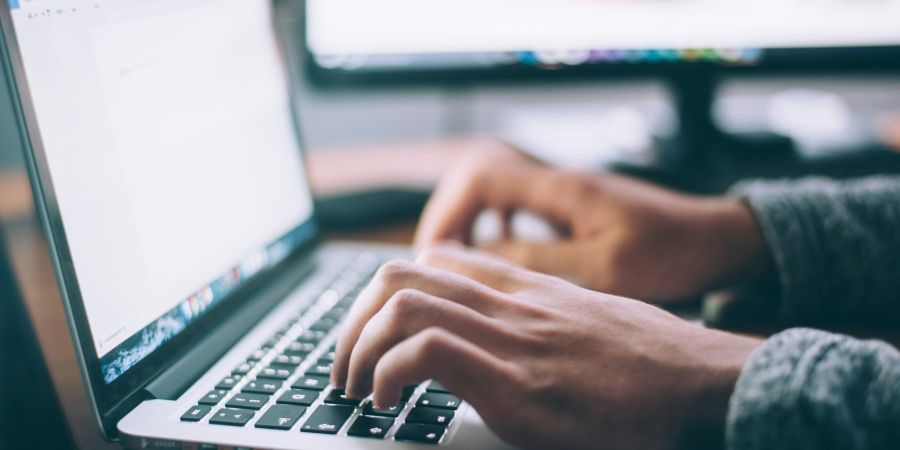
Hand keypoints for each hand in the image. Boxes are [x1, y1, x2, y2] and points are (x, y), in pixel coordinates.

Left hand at [332, 244, 761, 449]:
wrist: (705, 383)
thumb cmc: (654, 362)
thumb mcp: (590, 321)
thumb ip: (542, 318)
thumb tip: (508, 338)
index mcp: (525, 289)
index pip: (435, 260)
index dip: (387, 292)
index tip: (374, 330)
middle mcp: (510, 303)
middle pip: (400, 274)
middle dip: (353, 320)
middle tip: (345, 365)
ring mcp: (511, 338)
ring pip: (401, 303)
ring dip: (358, 348)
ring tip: (355, 387)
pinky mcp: (516, 383)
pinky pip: (426, 353)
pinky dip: (388, 375)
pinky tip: (388, 403)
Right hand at [415, 146, 771, 301]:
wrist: (717, 241)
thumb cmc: (672, 253)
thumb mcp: (605, 268)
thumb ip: (541, 261)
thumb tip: (482, 260)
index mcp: (562, 189)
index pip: (481, 179)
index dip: (448, 213)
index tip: (433, 254)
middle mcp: (557, 183)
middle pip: (477, 181)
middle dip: (449, 219)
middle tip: (435, 264)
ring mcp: (564, 194)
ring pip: (494, 194)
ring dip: (469, 225)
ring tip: (455, 265)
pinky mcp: (573, 209)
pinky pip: (516, 209)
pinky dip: (495, 229)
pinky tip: (495, 258)